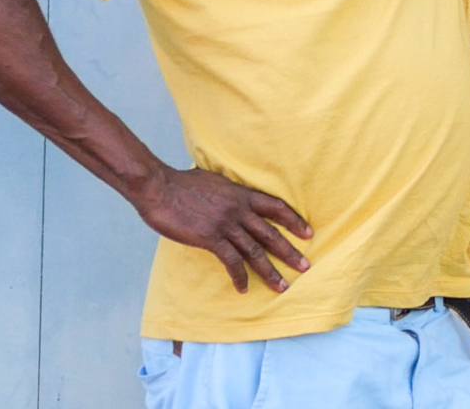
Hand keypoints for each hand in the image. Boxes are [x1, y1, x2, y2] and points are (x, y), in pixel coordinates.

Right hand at [135, 166, 311, 292]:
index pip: (275, 207)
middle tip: (305, 266)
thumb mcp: (216, 182)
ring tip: (282, 286)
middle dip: (289, 251)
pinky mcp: (210, 238)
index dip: (294, 220)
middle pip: (270, 233)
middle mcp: (239, 210)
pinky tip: (243, 288)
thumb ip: (230, 192)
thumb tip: (236, 197)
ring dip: (270, 271)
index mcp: (242, 194)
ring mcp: (225, 224)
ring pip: (254, 251)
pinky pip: (230, 261)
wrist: (161, 188)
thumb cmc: (184, 184)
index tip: (308, 232)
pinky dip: (239, 276)